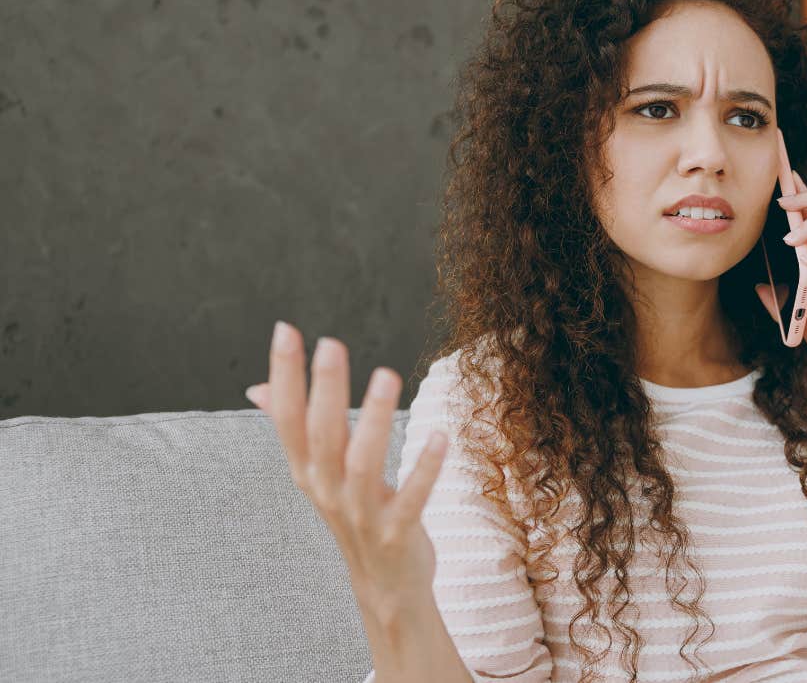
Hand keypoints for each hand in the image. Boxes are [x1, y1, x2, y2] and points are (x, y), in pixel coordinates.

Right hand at [244, 321, 448, 616]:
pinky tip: (441, 436)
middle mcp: (327, 490)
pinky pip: (411, 498)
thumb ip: (293, 429)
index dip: (284, 376)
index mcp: (307, 470)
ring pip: (362, 464)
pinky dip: (424, 468)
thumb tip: (256, 388)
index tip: (285, 330)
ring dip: (376, 419)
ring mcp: (360, 513)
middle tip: (330, 343)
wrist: (384, 585)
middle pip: (321, 434)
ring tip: (388, 376)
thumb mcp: (318, 473)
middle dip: (325, 389)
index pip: (287, 417)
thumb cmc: (354, 516)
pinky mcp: (396, 533)